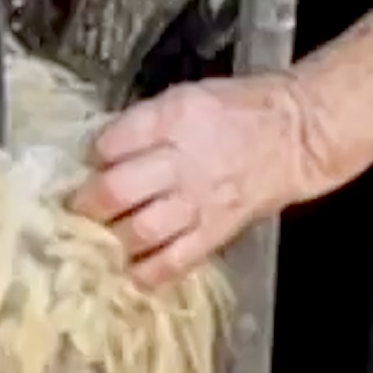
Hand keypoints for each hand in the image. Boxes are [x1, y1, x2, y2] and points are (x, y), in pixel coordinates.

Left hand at [70, 75, 335, 287]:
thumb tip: (101, 154)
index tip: (85, 165)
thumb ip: (144, 125)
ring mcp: (200, 201)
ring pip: (141, 230)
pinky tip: (129, 273)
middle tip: (77, 209)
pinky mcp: (216, 231)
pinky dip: (148, 272)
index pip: (113, 142)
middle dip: (88, 204)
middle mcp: (183, 161)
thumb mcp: (185, 98)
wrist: (295, 134)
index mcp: (173, 119)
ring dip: (111, 239)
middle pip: (119, 190)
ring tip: (98, 240)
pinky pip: (175, 260)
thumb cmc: (236, 111)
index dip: (91, 157)